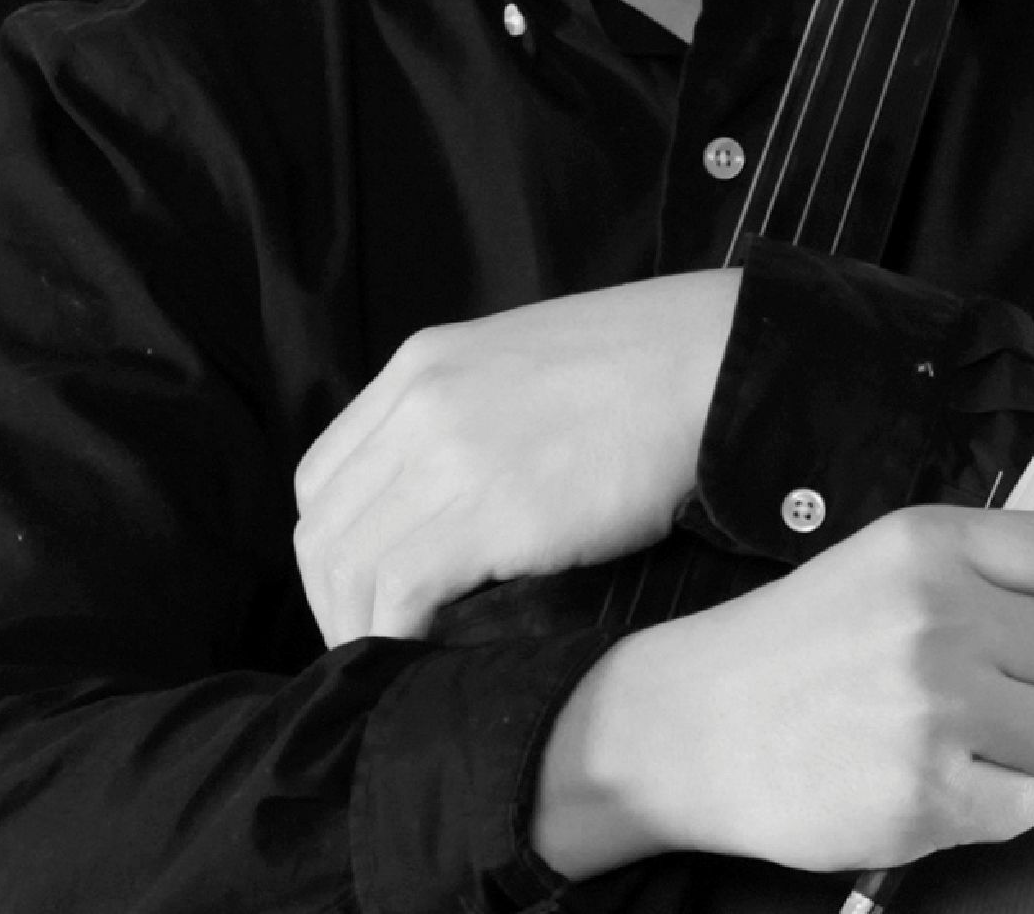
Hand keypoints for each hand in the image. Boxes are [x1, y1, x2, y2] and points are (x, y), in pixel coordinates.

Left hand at [293, 269, 741, 644]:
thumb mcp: (524, 366)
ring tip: (396, 672)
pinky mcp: (488, 507)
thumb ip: (469, 415)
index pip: (322, 475)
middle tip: (370, 651)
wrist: (712, 361)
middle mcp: (416, 402)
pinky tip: (427, 662)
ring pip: (350, 566)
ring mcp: (447, 452)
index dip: (331, 548)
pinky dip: (397, 638)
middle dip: (333, 604)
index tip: (361, 598)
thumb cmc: (643, 369)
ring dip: (360, 631)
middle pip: (325, 528)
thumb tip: (449, 499)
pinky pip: (400, 592)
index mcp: (421, 364)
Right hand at [535, 504, 1033, 877]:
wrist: (695, 723)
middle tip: (1019, 685)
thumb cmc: (799, 644)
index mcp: (931, 544)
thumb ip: (1004, 592)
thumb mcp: (889, 569)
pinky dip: (996, 800)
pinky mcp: (927, 796)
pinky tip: (936, 772)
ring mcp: (935, 710)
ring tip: (971, 731)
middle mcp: (940, 616)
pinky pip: (1030, 807)